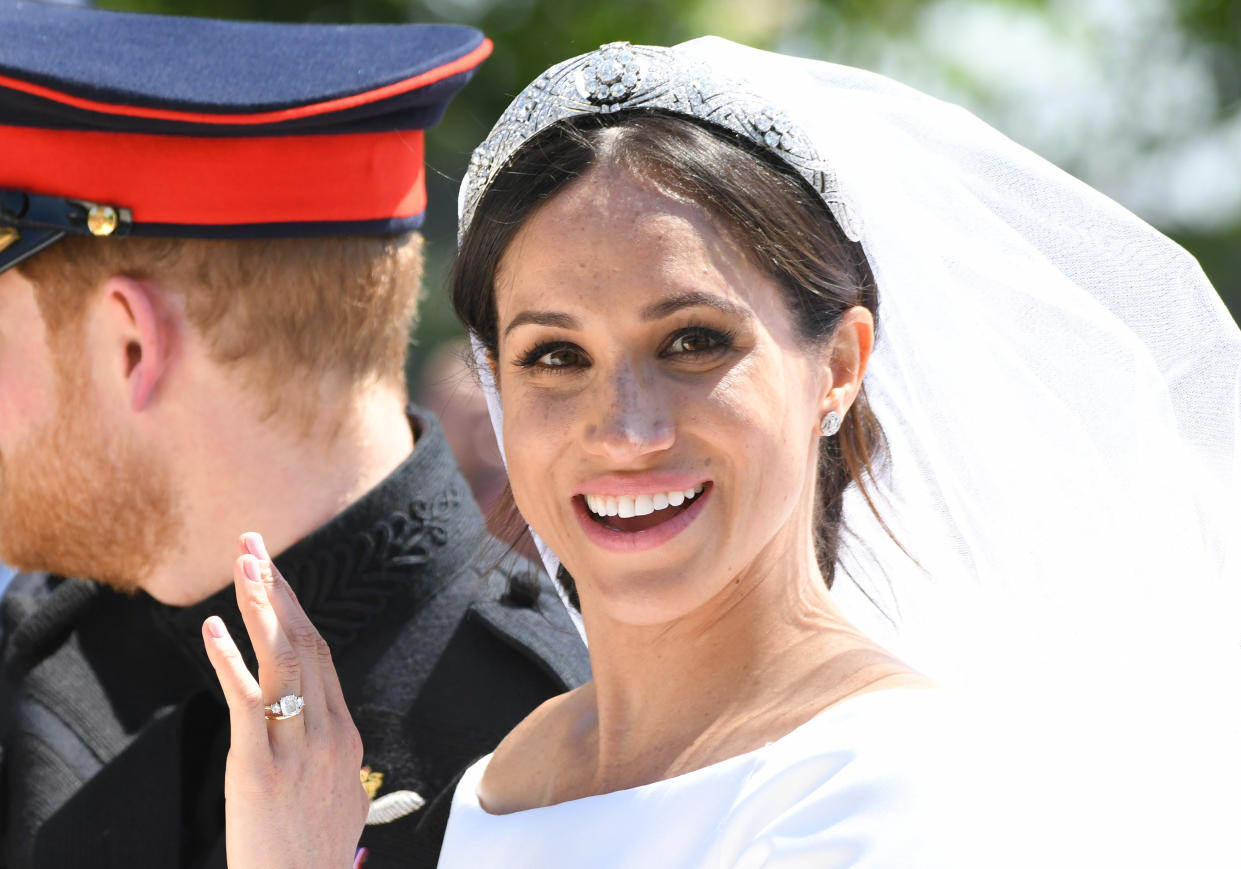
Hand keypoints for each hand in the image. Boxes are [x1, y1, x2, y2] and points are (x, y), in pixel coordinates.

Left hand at [202, 532, 369, 868]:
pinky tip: (211, 630)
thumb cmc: (313, 857)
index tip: (273, 574)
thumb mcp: (339, 800)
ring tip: (242, 563)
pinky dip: (229, 662)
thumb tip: (323, 734)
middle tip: (254, 544)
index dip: (294, 609)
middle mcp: (328, 734)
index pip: (321, 656)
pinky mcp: (260, 773)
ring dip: (260, 606)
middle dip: (278, 589)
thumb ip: (330, 758)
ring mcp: (297, 752)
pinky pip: (247, 705)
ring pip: (284, 662)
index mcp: (345, 737)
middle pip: (306, 644)